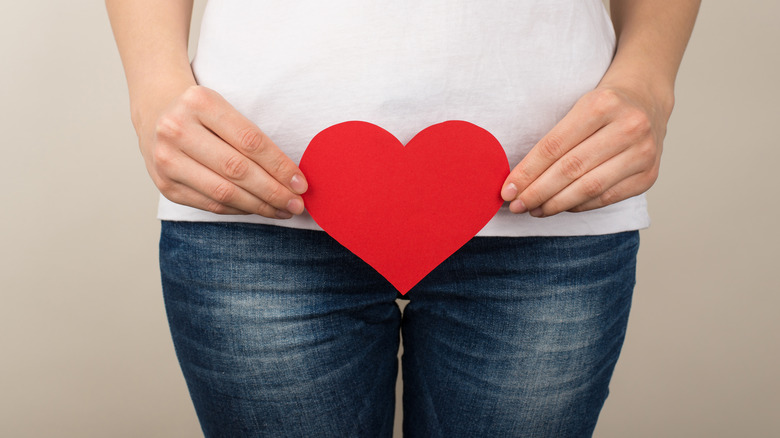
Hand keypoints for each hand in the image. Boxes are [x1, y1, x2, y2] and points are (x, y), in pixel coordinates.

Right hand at [139, 85, 306, 217]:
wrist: (156, 113)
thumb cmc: (203, 113)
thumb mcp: (224, 108)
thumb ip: (252, 138)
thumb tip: (292, 177)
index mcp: (199, 102)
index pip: (250, 141)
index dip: (279, 166)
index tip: (301, 183)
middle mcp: (176, 130)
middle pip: (237, 170)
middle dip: (273, 191)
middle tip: (297, 203)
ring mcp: (166, 160)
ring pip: (224, 192)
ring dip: (259, 206)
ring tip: (283, 210)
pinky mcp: (165, 186)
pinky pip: (211, 204)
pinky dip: (240, 209)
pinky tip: (258, 208)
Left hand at [500, 85, 669, 216]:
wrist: (647, 101)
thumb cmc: (603, 107)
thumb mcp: (578, 108)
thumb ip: (553, 142)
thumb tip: (518, 181)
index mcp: (602, 104)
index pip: (554, 146)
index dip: (527, 172)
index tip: (507, 190)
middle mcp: (628, 127)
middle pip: (570, 169)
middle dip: (537, 192)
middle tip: (517, 205)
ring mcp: (643, 153)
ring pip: (588, 188)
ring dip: (555, 204)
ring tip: (534, 209)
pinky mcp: (649, 176)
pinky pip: (606, 198)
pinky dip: (578, 205)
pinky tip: (560, 206)